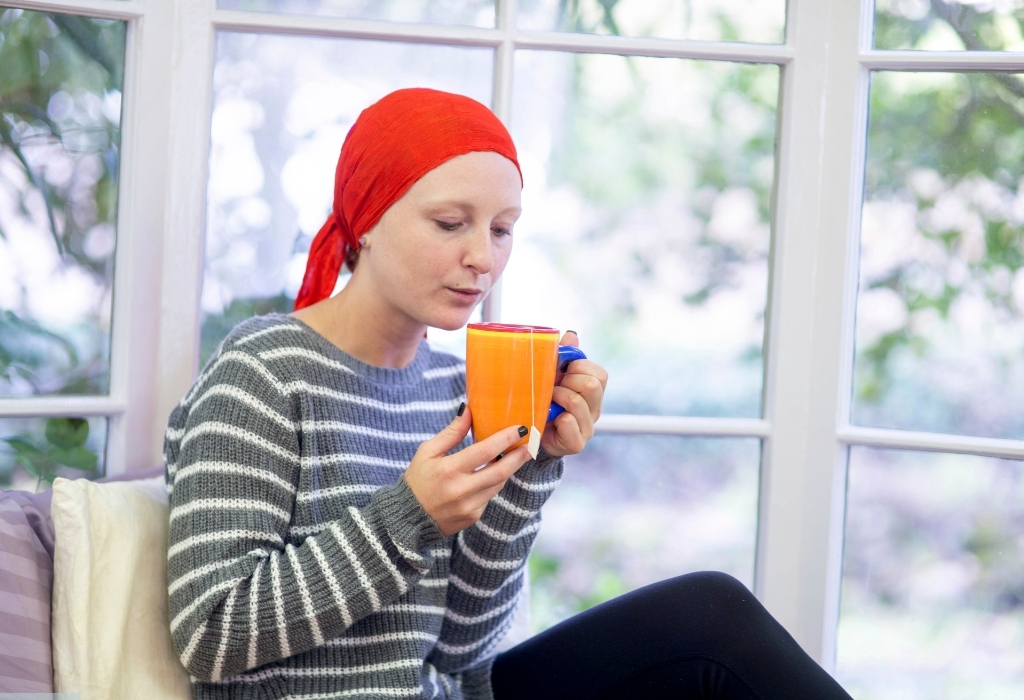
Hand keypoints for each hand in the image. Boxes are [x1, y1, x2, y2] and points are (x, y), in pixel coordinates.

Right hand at [405, 405, 531, 535]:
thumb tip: (468, 409)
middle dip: (519, 456)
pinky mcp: (473, 517)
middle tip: (532, 443)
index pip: (485, 451)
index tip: (520, 428)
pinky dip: (493, 484)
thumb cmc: (417, 480)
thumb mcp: (427, 451)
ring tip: (518, 454)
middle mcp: (461, 490)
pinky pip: (490, 496)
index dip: (505, 439)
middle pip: (500, 470)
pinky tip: (493, 474)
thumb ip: (451, 432)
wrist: (408, 518)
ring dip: (509, 468)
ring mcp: (469, 506)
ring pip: (498, 484)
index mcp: (449, 470)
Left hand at [541, 331, 607, 457]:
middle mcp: (595, 410)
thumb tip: (571, 335)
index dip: (579, 367)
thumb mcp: (553, 377)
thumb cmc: (545, 403)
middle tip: (554, 387)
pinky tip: (549, 418)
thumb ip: (564, 356)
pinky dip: (556, 416)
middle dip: (569, 381)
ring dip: (558, 396)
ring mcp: (587, 427)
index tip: (563, 370)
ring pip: (578, 402)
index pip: (600, 374)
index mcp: (594, 393)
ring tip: (548, 401)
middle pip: (592, 385)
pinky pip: (568, 421)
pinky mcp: (576, 443)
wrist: (533, 435)